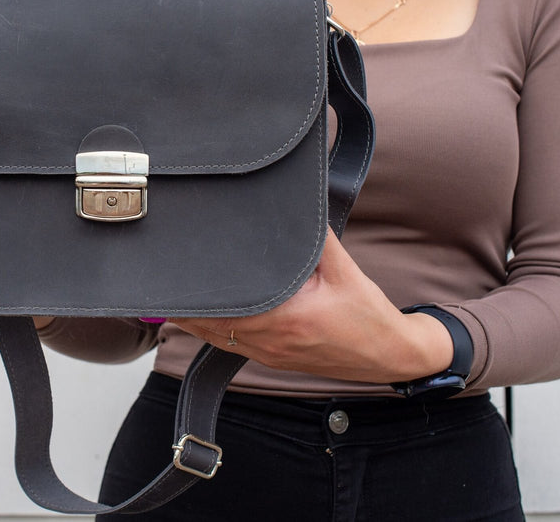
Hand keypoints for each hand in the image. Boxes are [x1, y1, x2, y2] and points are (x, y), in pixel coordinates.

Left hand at [171, 228, 453, 383]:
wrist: (389, 355)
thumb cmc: (367, 316)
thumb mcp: (343, 268)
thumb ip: (313, 234)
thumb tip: (294, 201)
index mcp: (283, 318)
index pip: (223, 305)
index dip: (196, 290)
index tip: (180, 269)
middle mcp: (268, 339)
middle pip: (207, 323)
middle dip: (185, 300)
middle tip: (170, 272)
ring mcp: (265, 352)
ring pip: (212, 335)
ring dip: (192, 315)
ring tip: (173, 290)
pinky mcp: (269, 357)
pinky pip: (227, 343)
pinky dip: (209, 327)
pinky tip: (198, 311)